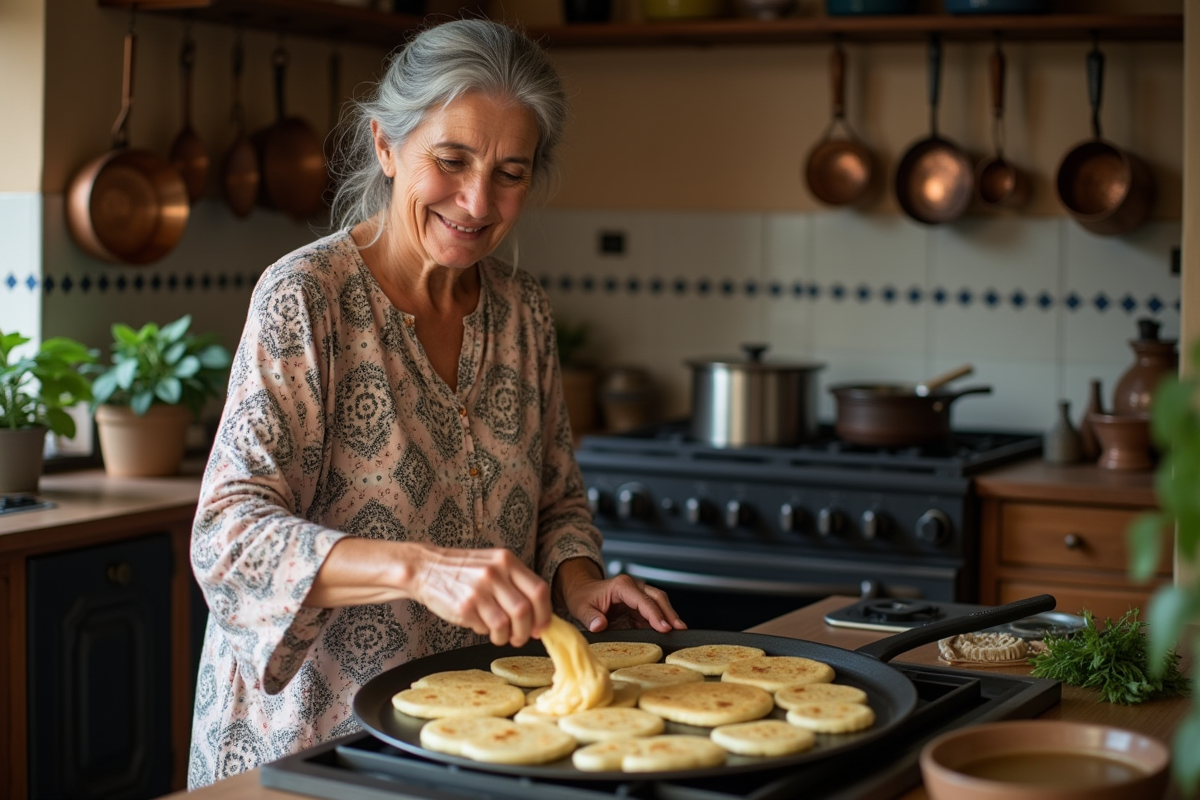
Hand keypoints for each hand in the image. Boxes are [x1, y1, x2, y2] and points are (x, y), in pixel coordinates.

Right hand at [408, 544, 551, 647]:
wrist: (425, 568)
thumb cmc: (463, 570)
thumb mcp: (493, 565)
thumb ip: (515, 584)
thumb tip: (538, 616)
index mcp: (507, 560)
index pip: (539, 590)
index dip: (544, 614)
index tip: (540, 626)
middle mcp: (495, 573)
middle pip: (526, 610)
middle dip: (527, 631)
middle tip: (521, 637)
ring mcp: (479, 589)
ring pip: (507, 623)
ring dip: (507, 637)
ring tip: (501, 636)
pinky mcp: (464, 606)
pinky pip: (486, 627)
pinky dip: (488, 632)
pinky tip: (481, 625)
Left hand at [555, 559, 686, 633]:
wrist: (581, 590)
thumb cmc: (582, 597)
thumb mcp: (581, 608)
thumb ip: (590, 617)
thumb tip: (600, 626)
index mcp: (621, 586)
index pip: (643, 600)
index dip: (655, 614)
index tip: (664, 628)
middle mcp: (633, 587)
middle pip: (657, 598)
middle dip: (670, 613)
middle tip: (680, 629)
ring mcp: (638, 595)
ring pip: (659, 603)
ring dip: (669, 616)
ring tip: (681, 631)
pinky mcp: (638, 605)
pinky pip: (653, 612)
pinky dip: (661, 621)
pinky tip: (668, 631)